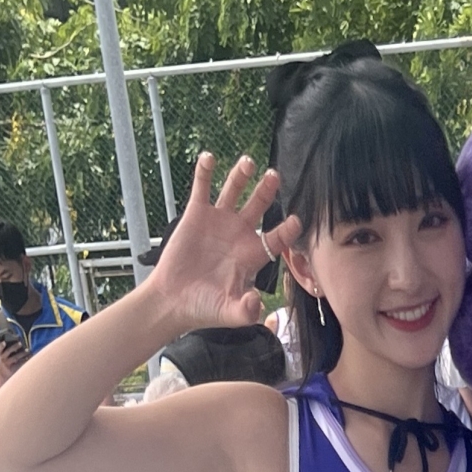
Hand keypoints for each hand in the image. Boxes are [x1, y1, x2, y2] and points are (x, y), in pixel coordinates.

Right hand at [0, 338, 26, 378]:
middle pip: (8, 352)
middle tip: (20, 343)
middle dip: (14, 347)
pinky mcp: (13, 368)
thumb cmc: (6, 360)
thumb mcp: (4, 355)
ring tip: (28, 350)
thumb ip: (8, 349)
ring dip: (22, 354)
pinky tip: (30, 357)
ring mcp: (8, 363)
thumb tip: (18, 340)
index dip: (1, 345)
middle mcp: (3, 358)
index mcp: (0, 353)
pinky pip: (20, 364)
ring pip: (15, 358)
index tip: (4, 342)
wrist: (3, 373)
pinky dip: (25, 360)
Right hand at [147, 154, 302, 337]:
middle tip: (275, 175)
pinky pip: (202, 190)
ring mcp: (218, 222)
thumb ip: (246, 310)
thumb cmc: (205, 307)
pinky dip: (205, 173)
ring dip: (241, 176)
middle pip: (259, 207)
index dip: (287, 230)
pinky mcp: (195, 216)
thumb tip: (256, 304)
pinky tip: (209, 158)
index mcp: (253, 255)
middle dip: (267, 191)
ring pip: (233, 193)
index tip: (296, 220)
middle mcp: (239, 234)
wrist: (175, 301)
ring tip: (248, 161)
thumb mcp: (230, 313)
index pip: (277, 238)